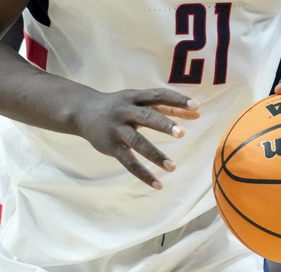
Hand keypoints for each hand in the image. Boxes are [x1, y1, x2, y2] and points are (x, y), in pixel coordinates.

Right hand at [74, 88, 200, 189]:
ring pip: (137, 142)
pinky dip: (143, 174)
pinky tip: (158, 184)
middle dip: (164, 124)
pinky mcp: (111, 147)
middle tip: (182, 133)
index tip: (196, 106)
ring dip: (155, 155)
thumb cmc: (120, 106)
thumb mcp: (140, 101)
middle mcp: (125, 111)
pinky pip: (128, 162)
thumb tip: (197, 112)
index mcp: (135, 97)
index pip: (158, 96)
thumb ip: (167, 107)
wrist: (83, 112)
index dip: (177, 100)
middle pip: (146, 117)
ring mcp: (117, 129)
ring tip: (172, 167)